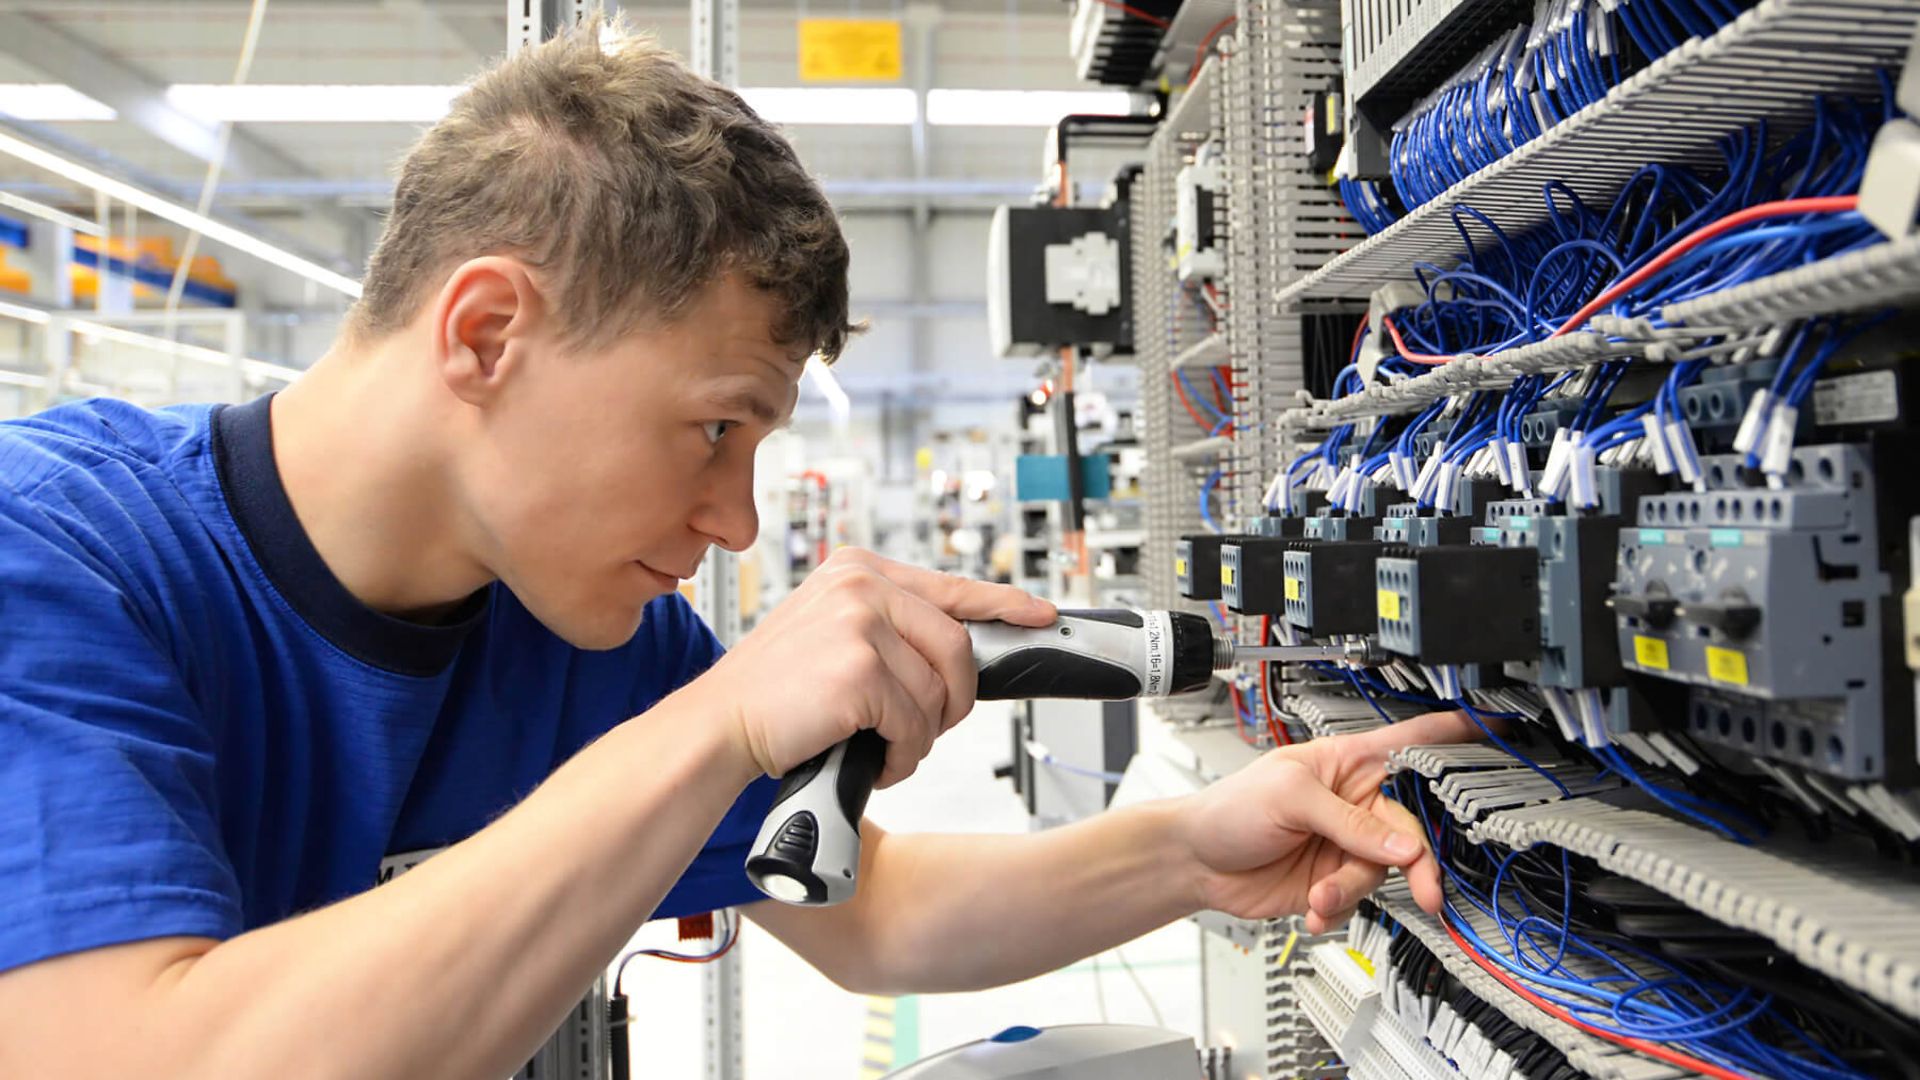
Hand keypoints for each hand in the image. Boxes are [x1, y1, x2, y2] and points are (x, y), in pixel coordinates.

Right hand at [699, 548, 1055, 786]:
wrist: (718, 727)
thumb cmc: (775, 694)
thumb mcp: (832, 635)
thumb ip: (888, 628)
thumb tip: (957, 650)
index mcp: (858, 570)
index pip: (952, 585)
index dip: (1004, 604)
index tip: (1039, 615)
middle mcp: (862, 585)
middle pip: (958, 647)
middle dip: (953, 702)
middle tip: (923, 728)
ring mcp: (860, 623)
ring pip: (938, 693)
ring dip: (919, 736)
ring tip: (880, 745)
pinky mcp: (860, 671)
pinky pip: (915, 725)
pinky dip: (901, 756)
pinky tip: (870, 758)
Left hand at [1174, 710, 1479, 932]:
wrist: (1196, 862)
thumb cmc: (1230, 808)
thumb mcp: (1290, 799)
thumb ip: (1349, 821)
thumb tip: (1401, 845)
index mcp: (1350, 762)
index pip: (1412, 742)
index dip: (1456, 735)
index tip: (1501, 731)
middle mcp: (1356, 803)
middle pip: (1409, 830)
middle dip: (1410, 863)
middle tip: (1422, 889)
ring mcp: (1347, 844)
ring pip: (1384, 873)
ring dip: (1353, 889)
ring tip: (1320, 893)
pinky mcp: (1335, 881)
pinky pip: (1359, 900)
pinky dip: (1338, 909)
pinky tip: (1313, 907)